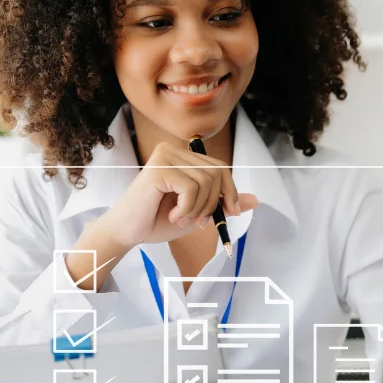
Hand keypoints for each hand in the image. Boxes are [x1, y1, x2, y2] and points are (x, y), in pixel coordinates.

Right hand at [95, 141, 258, 249]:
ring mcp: (165, 156)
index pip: (220, 167)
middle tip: (198, 222)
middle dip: (214, 203)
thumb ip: (223, 204)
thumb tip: (255, 200)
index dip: (230, 191)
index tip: (228, 213)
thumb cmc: (157, 221)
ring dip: (198, 209)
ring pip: (206, 182)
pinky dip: (187, 209)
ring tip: (180, 219)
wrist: (127, 232)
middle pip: (217, 172)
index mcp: (182, 156)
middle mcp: (173, 150)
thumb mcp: (199, 213)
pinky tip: (172, 215)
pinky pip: (190, 188)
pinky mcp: (158, 168)